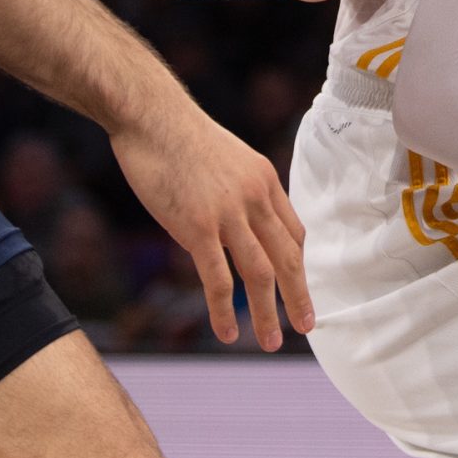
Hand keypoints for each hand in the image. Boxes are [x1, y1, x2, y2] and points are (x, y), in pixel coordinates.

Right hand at [112, 100, 313, 350]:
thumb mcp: (223, 156)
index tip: (300, 288)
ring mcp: (228, 214)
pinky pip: (218, 279)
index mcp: (264, 179)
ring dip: (268, 314)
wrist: (150, 114)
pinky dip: (225, 310)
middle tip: (306, 327)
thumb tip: (233, 217)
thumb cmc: (177, 133)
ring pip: (259, 274)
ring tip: (271, 343)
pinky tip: (228, 332)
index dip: (298, 265)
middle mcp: (255, 198)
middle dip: (298, 297)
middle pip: (287, 257)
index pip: (293, 231)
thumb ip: (235, 188)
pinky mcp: (197, 227)